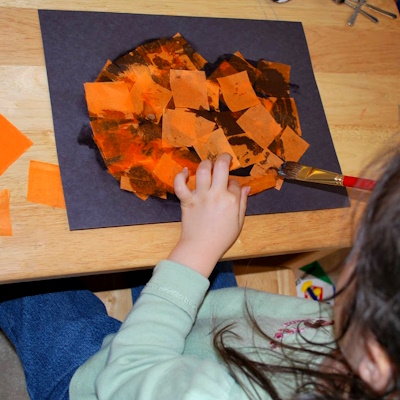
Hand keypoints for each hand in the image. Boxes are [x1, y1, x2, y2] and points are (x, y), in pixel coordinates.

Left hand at [168, 153, 249, 277]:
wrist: (201, 249)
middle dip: (224, 158)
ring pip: (202, 170)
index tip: (231, 187)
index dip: (234, 183)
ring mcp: (200, 196)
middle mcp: (217, 194)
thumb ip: (243, 203)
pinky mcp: (187, 201)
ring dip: (206, 164)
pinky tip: (184, 171)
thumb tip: (246, 188)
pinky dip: (180, 176)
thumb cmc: (221, 238)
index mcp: (232, 201)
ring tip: (208, 166)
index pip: (235, 182)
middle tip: (225, 158)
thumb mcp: (239, 222)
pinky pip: (180, 184)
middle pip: (221, 166)